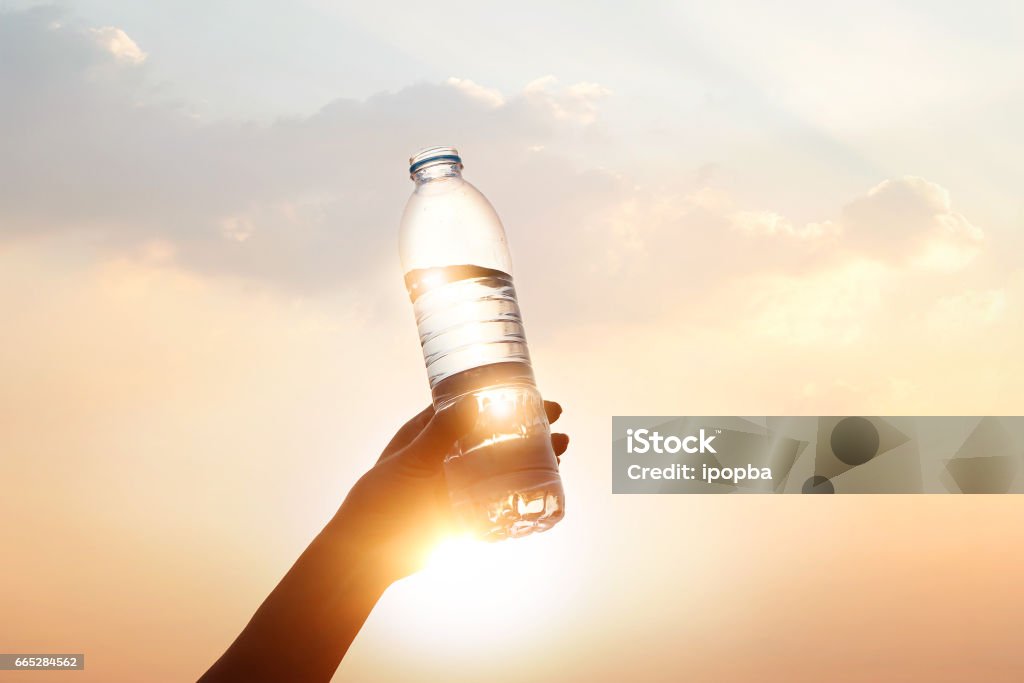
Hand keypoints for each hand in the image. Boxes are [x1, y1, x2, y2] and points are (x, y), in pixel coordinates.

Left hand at [328, 399, 568, 584]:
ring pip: (503, 466)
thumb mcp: (411, 462)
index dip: (505, 399)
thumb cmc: (380, 503)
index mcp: (429, 433)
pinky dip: (524, 493)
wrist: (368, 556)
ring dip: (533, 459)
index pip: (473, 407)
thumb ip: (440, 434)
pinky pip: (501, 501)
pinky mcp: (467, 514)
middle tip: (559, 424)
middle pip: (496, 435)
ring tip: (561, 451)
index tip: (534, 395)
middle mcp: (447, 456)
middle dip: (528, 429)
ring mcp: (459, 485)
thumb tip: (472, 399)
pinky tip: (548, 489)